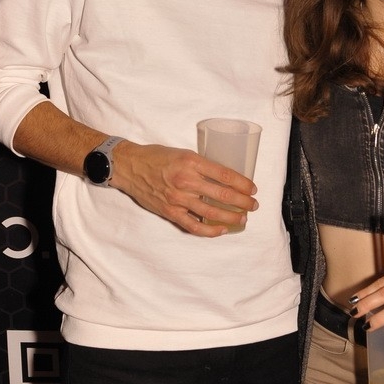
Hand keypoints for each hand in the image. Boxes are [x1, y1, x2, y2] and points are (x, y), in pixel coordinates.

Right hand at [111, 142, 257, 236]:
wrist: (130, 166)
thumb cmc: (157, 157)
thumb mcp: (183, 153)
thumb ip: (202, 166)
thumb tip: (224, 178)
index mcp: (192, 162)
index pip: (225, 175)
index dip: (243, 184)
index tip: (252, 189)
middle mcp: (186, 181)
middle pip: (223, 195)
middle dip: (243, 202)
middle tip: (253, 205)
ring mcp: (178, 199)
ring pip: (211, 213)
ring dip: (231, 217)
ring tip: (243, 218)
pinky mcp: (170, 212)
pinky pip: (194, 226)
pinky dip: (210, 230)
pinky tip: (221, 230)